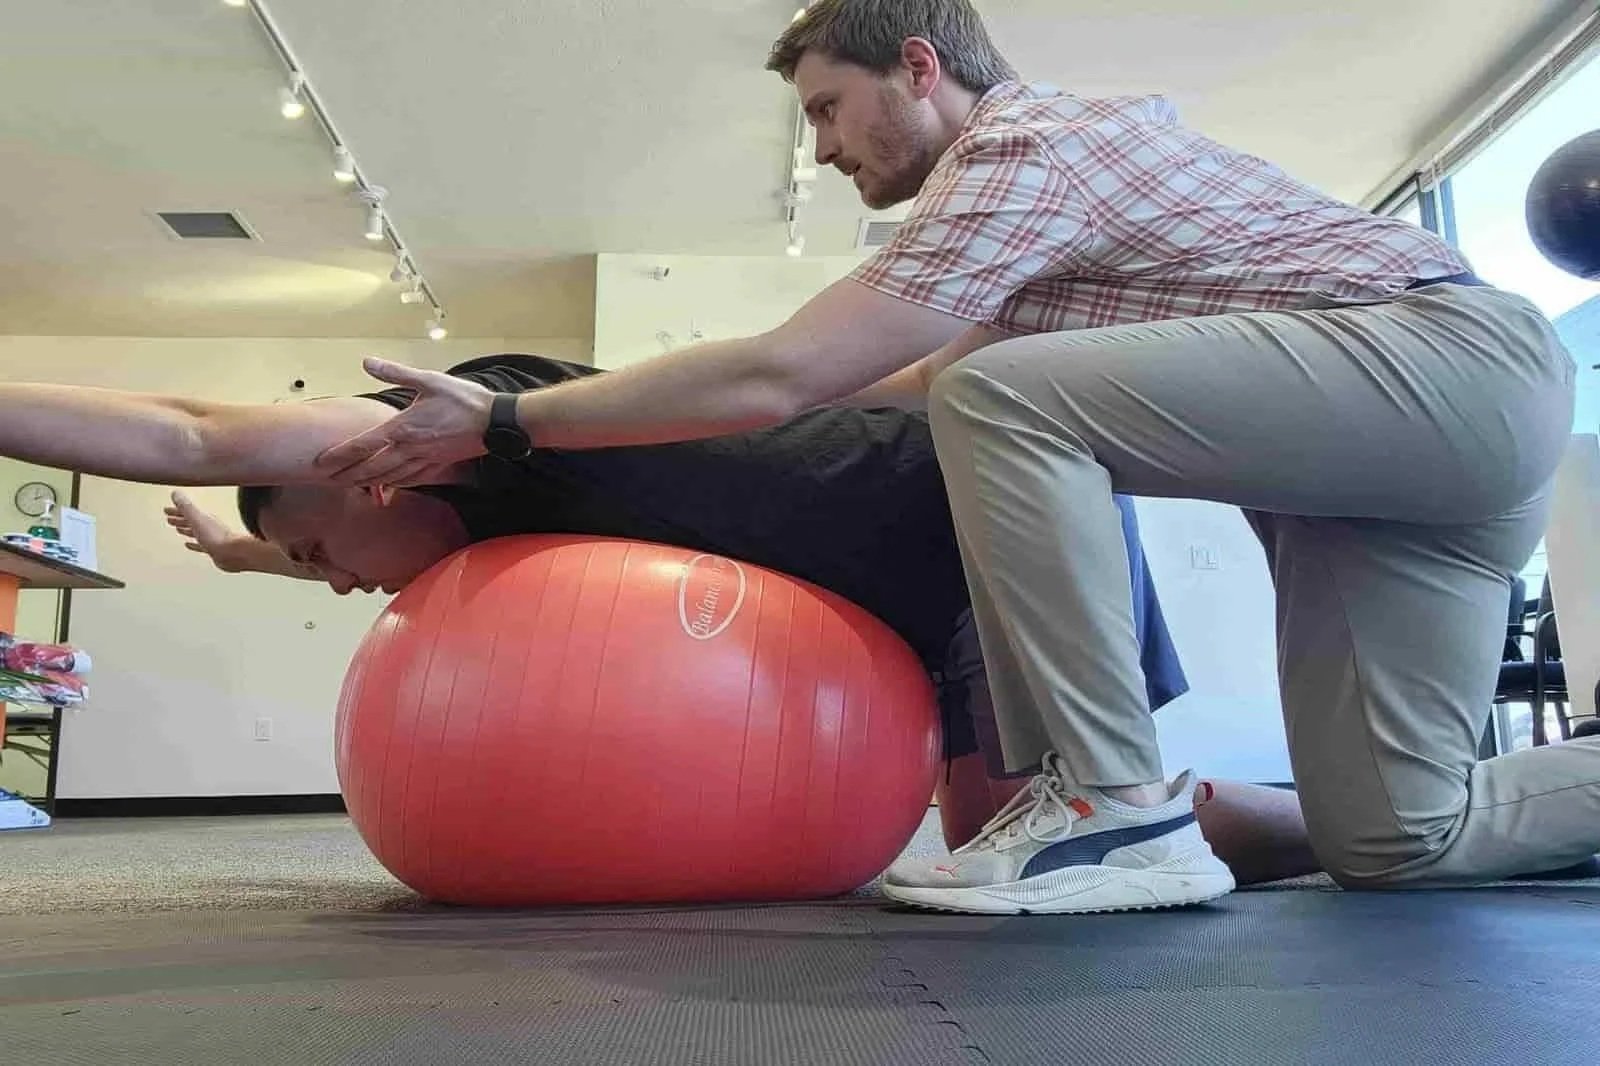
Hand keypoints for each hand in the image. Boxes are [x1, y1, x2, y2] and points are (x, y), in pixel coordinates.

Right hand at [165, 491, 256, 572]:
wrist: (234, 553)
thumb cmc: (216, 536)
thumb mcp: (197, 518)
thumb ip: (186, 506)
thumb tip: (175, 492)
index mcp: (204, 518)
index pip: (187, 511)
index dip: (177, 510)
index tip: (166, 510)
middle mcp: (209, 526)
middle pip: (191, 521)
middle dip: (180, 518)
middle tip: (169, 518)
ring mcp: (212, 539)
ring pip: (196, 532)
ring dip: (186, 529)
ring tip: (178, 528)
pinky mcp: (214, 550)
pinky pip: (200, 545)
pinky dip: (193, 544)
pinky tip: (189, 545)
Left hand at [314, 357, 492, 486]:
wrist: (495, 422)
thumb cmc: (464, 400)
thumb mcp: (429, 380)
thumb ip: (395, 373)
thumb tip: (367, 362)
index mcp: (404, 428)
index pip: (363, 445)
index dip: (340, 455)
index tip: (321, 462)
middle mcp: (411, 449)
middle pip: (372, 468)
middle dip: (349, 475)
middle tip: (329, 480)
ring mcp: (425, 459)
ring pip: (390, 477)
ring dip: (368, 483)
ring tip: (352, 485)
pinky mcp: (439, 464)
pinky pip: (412, 478)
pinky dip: (395, 484)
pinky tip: (389, 484)